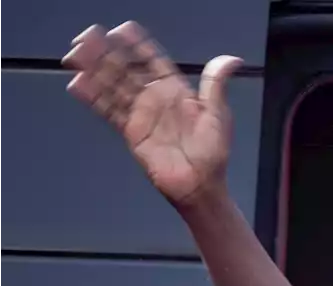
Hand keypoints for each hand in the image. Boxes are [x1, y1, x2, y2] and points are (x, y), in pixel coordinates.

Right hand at [62, 21, 241, 208]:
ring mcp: (142, 115)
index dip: (138, 46)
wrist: (200, 186)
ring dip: (95, 69)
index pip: (153, 62)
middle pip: (127, 70)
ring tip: (77, 53)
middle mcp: (156, 100)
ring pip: (113, 86)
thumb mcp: (218, 114)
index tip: (123, 30)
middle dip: (107, 53)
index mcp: (177, 92)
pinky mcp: (131, 133)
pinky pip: (109, 111)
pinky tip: (79, 83)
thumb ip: (216, 84)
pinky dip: (94, 98)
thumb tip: (233, 59)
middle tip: (88, 36)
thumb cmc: (213, 153)